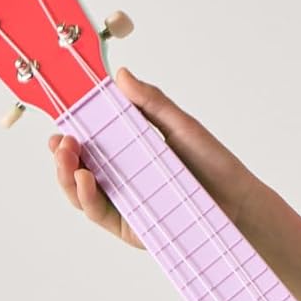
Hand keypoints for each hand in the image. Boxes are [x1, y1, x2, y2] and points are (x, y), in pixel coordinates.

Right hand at [48, 67, 260, 247]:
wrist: (238, 201)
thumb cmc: (213, 164)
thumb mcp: (181, 126)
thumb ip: (151, 103)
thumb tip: (121, 74)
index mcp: (129, 151)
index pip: (90, 141)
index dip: (71, 132)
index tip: (62, 121)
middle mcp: (121, 177)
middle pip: (78, 166)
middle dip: (62, 154)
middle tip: (61, 141)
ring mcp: (123, 202)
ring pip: (80, 191)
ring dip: (66, 174)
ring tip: (67, 157)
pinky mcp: (128, 226)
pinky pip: (98, 212)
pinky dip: (86, 196)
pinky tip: (85, 179)